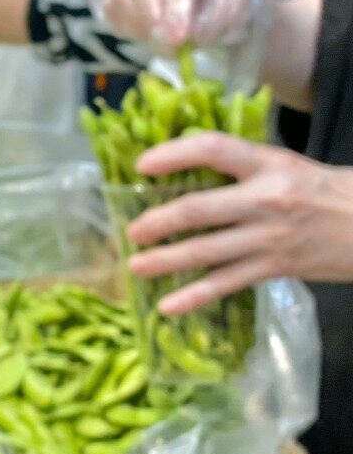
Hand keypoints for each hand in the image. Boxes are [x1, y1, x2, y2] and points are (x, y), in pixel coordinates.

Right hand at [94, 0, 266, 53]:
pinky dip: (127, 27)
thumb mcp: (236, 2)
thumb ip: (219, 17)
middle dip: (153, 20)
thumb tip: (191, 36)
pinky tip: (149, 30)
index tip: (179, 38)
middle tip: (171, 48)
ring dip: (140, 27)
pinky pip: (107, 8)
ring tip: (164, 39)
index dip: (177, 5)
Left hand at [125, 134, 352, 312]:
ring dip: (166, 260)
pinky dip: (195, 296)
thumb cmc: (323, 190)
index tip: (141, 165)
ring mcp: (269, 237)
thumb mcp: (285, 165)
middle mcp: (266, 200)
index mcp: (268, 164)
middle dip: (159, 221)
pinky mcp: (275, 267)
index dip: (174, 154)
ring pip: (207, 251)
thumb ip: (241, 166)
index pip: (213, 149)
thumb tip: (185, 167)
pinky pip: (227, 284)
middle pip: (199, 209)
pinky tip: (168, 304)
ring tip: (135, 266)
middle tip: (132, 230)